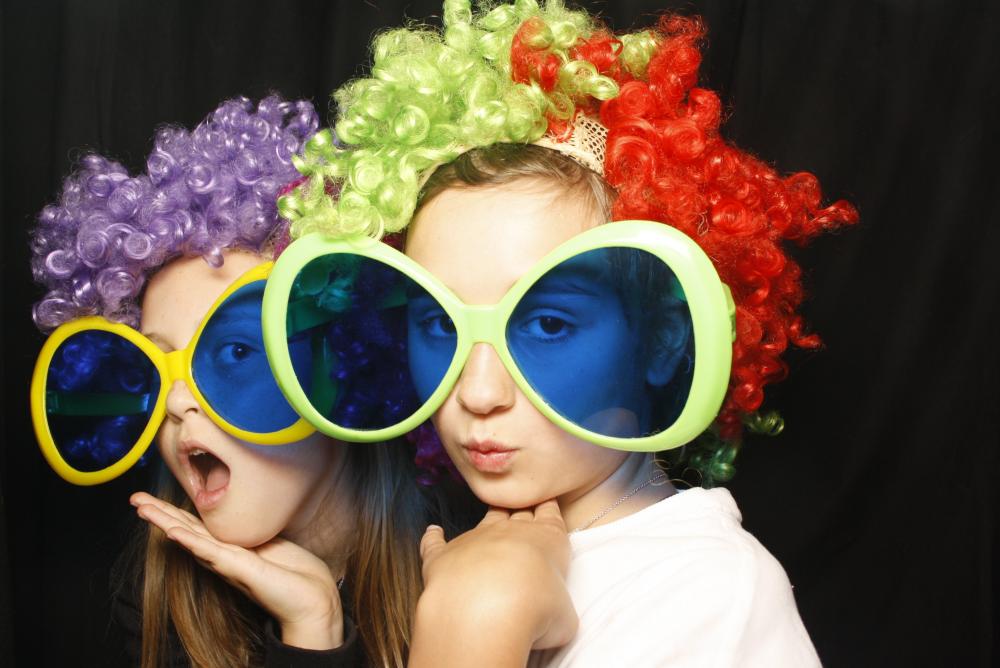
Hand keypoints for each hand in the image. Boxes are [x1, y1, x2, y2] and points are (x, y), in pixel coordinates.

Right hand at [131, 492, 342, 649]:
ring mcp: (227, 562)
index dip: (172, 511)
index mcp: (227, 548)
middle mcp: (222, 556)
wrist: (311, 597)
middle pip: (183, 529)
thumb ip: (246, 535)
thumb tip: (236, 519)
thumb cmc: (293, 572)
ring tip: (142, 509)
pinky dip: (190, 541)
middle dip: (158, 513)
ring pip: (189, 537)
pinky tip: (171, 532)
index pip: (194, 525)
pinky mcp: (239, 568)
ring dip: (164, 521)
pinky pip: (210, 551)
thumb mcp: (267, 544)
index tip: (150, 498)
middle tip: (133, 499)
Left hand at [409, 501, 577, 666]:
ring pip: (485, 519)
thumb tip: (553, 619)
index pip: (551, 515)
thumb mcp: (566, 618)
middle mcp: (511, 531)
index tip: (548, 503)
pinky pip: (436, 541)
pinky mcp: (443, 555)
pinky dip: (433, 536)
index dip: (550, 509)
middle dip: (523, 511)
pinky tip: (432, 531)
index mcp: (547, 539)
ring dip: (490, 518)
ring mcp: (475, 539)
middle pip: (519, 512)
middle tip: (524, 510)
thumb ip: (560, 610)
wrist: (487, 608)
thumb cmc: (536, 610)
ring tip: (492, 516)